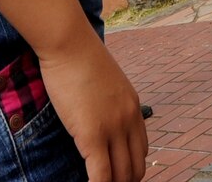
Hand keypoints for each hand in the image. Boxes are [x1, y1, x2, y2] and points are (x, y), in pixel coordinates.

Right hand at [39, 34, 146, 181]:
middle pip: (136, 167)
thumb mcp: (105, 80)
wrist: (69, 43)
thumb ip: (108, 101)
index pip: (142, 150)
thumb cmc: (79, 56)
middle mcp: (129, 120)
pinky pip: (101, 175)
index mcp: (133, 107)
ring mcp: (113, 128)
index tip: (121, 176)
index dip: (132, 168)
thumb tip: (98, 113)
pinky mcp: (92, 135)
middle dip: (125, 181)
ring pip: (121, 175)